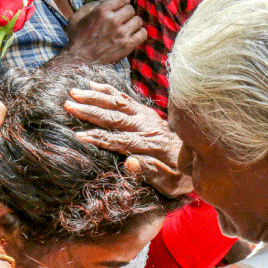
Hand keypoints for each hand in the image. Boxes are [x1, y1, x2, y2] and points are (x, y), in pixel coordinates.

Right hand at [62, 0, 145, 64]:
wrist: (79, 61)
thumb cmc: (77, 38)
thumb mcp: (78, 16)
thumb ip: (92, 5)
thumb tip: (108, 2)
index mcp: (102, 10)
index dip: (122, 2)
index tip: (120, 7)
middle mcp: (113, 20)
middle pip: (131, 9)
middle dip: (126, 14)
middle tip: (121, 20)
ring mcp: (121, 34)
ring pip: (138, 21)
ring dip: (133, 23)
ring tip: (127, 28)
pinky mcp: (127, 46)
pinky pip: (142, 34)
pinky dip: (139, 33)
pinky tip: (133, 35)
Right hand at [65, 82, 192, 196]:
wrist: (199, 160)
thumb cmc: (180, 177)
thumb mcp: (169, 183)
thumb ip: (151, 172)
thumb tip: (130, 162)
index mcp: (150, 146)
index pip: (119, 141)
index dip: (99, 138)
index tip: (79, 135)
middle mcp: (147, 127)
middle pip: (115, 118)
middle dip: (90, 111)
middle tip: (69, 105)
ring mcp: (147, 117)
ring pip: (118, 103)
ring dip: (95, 97)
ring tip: (74, 91)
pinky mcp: (147, 112)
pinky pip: (125, 97)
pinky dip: (109, 90)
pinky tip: (93, 84)